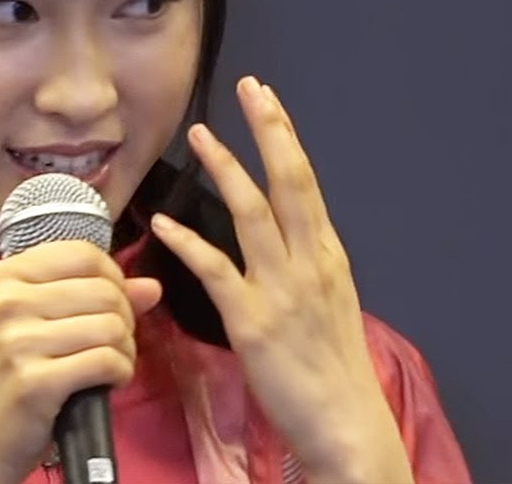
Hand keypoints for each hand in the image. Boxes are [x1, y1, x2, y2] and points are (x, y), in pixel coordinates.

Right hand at [0, 240, 162, 483]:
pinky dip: (120, 373)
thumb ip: (89, 296)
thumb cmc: (3, 378)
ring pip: (110, 325)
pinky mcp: (34, 382)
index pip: (82, 254)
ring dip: (125, 349)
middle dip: (124, 319)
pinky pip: (106, 361)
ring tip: (110, 364)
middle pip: (103, 290)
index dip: (112, 278)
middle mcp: (3, 301)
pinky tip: (108, 382)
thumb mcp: (30, 325)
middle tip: (112, 344)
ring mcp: (15, 341)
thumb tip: (152, 286)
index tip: (109, 307)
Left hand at [148, 76, 413, 483]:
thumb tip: (282, 239)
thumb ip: (304, 266)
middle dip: (269, 130)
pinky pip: (217, 270)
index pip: (305, 184)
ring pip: (253, 214)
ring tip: (201, 136)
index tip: (268, 101)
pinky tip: (165, 223)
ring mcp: (282, 289)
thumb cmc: (333, 370)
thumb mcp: (328, 304)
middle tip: (250, 88)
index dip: (285, 137)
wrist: (346, 424)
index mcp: (327, 257)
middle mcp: (310, 263)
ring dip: (226, 169)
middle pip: (289, 182)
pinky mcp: (254, 321)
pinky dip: (189, 242)